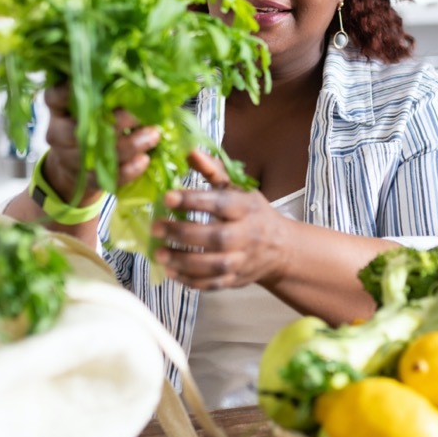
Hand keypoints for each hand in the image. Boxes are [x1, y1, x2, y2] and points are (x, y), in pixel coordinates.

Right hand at [41, 83, 159, 203]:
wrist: (73, 169)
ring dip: (130, 143)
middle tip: (142, 112)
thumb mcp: (88, 106)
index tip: (96, 82)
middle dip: (116, 119)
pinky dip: (129, 169)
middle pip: (83, 125)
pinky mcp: (87, 179)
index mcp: (58, 109)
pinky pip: (109, 176)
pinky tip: (144, 159)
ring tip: (154, 134)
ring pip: (100, 152)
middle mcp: (59, 132)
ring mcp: (71, 158)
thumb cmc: (88, 125)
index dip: (70, 90)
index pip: (55, 96)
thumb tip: (139, 73)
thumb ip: (103, 92)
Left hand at [151, 150, 290, 289]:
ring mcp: (243, 260)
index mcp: (247, 208)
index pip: (220, 204)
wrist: (281, 249)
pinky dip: (191, 281)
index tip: (167, 197)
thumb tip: (190, 152)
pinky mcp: (236, 279)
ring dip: (184, 261)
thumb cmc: (253, 213)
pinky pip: (213, 284)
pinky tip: (172, 272)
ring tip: (159, 254)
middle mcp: (247, 235)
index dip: (193, 201)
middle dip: (184, 233)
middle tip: (156, 228)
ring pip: (214, 265)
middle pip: (216, 237)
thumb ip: (213, 172)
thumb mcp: (238, 189)